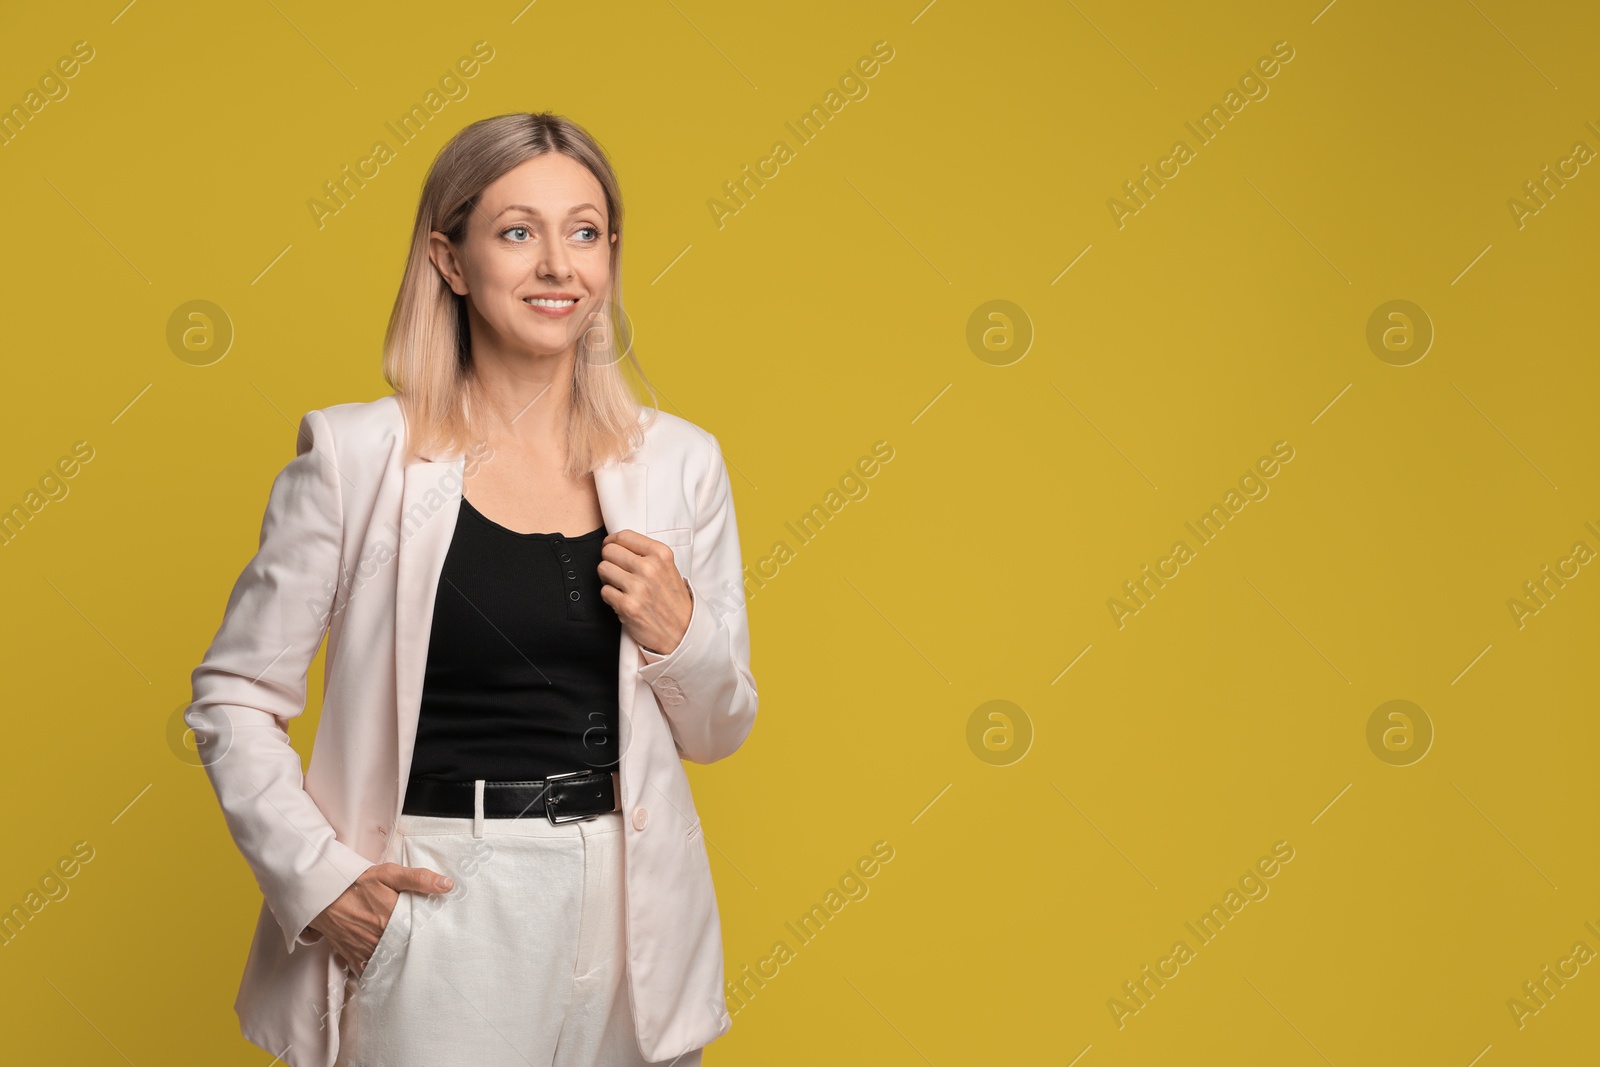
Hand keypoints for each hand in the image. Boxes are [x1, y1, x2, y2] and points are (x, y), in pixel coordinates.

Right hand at [307, 862, 454, 974]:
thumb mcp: (389, 874)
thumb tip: (448, 884)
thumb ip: (419, 879)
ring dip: (401, 966)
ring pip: (390, 965)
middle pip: (407, 953)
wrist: (324, 893)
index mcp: (393, 919)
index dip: (432, 939)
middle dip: (419, 955)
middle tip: (433, 958)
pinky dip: (380, 974)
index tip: (442, 941)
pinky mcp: (353, 957)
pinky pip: (370, 972)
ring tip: (416, 967)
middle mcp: (380, 939)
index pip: (421, 935)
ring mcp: (366, 950)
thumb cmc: (358, 882)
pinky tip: (391, 974)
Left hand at [598, 530, 692, 655]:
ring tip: (620, 587)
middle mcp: (650, 568)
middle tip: (617, 572)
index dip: (612, 542)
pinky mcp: (628, 606)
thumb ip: (645, 553)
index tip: (612, 549)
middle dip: (609, 561)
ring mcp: (638, 587)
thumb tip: (613, 544)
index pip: (623, 536)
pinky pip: (604, 591)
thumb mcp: (667, 567)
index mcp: (661, 554)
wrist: (682, 630)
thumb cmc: (671, 598)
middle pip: (609, 551)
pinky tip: (622, 600)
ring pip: (603, 569)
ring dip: (608, 579)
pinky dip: (610, 597)